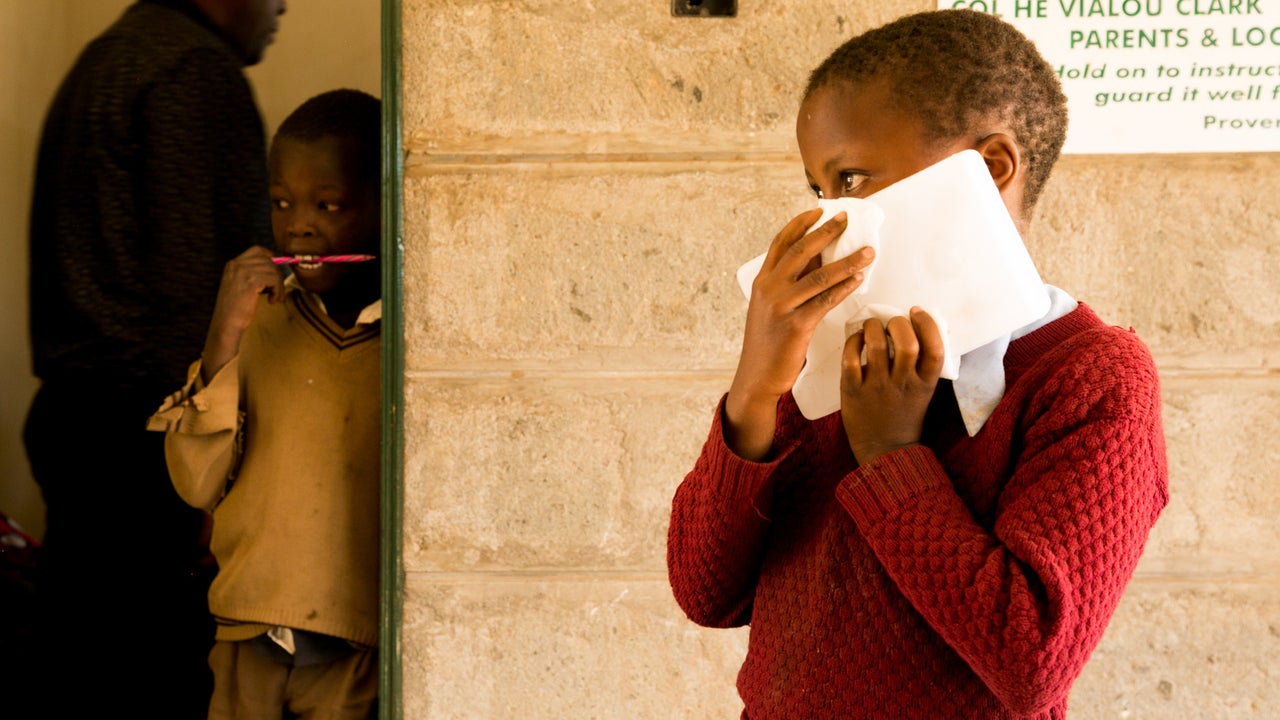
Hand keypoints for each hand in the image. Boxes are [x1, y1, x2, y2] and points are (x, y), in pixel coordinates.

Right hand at [200, 246, 283, 382]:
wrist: (226, 323)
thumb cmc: (235, 309)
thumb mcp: (239, 285)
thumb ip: (251, 274)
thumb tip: (274, 267)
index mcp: (232, 264)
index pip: (256, 250)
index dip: (269, 257)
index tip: (274, 269)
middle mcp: (237, 265)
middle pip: (268, 260)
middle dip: (276, 275)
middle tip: (276, 291)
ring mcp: (243, 272)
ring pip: (273, 270)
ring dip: (278, 285)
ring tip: (274, 298)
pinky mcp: (251, 281)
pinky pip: (274, 279)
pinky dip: (278, 290)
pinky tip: (272, 300)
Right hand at [724, 208, 875, 459]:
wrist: (757, 376)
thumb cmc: (768, 343)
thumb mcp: (771, 308)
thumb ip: (789, 285)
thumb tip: (818, 261)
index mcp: (761, 281)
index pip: (780, 243)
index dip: (799, 224)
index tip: (817, 211)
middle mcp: (769, 289)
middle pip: (800, 251)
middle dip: (826, 232)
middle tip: (847, 219)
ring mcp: (781, 306)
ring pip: (818, 275)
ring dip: (847, 261)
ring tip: (868, 251)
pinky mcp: (796, 325)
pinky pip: (825, 300)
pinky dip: (844, 287)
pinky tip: (859, 279)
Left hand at [840, 307, 944, 464]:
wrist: (885, 449)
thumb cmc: (904, 415)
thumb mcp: (923, 392)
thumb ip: (921, 366)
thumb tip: (912, 328)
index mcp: (925, 383)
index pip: (935, 348)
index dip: (927, 324)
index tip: (915, 311)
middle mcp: (903, 384)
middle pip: (907, 343)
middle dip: (898, 324)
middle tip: (892, 322)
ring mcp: (877, 388)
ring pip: (876, 346)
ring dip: (873, 327)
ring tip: (872, 326)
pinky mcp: (852, 391)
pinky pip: (850, 358)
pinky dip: (853, 342)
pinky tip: (857, 339)